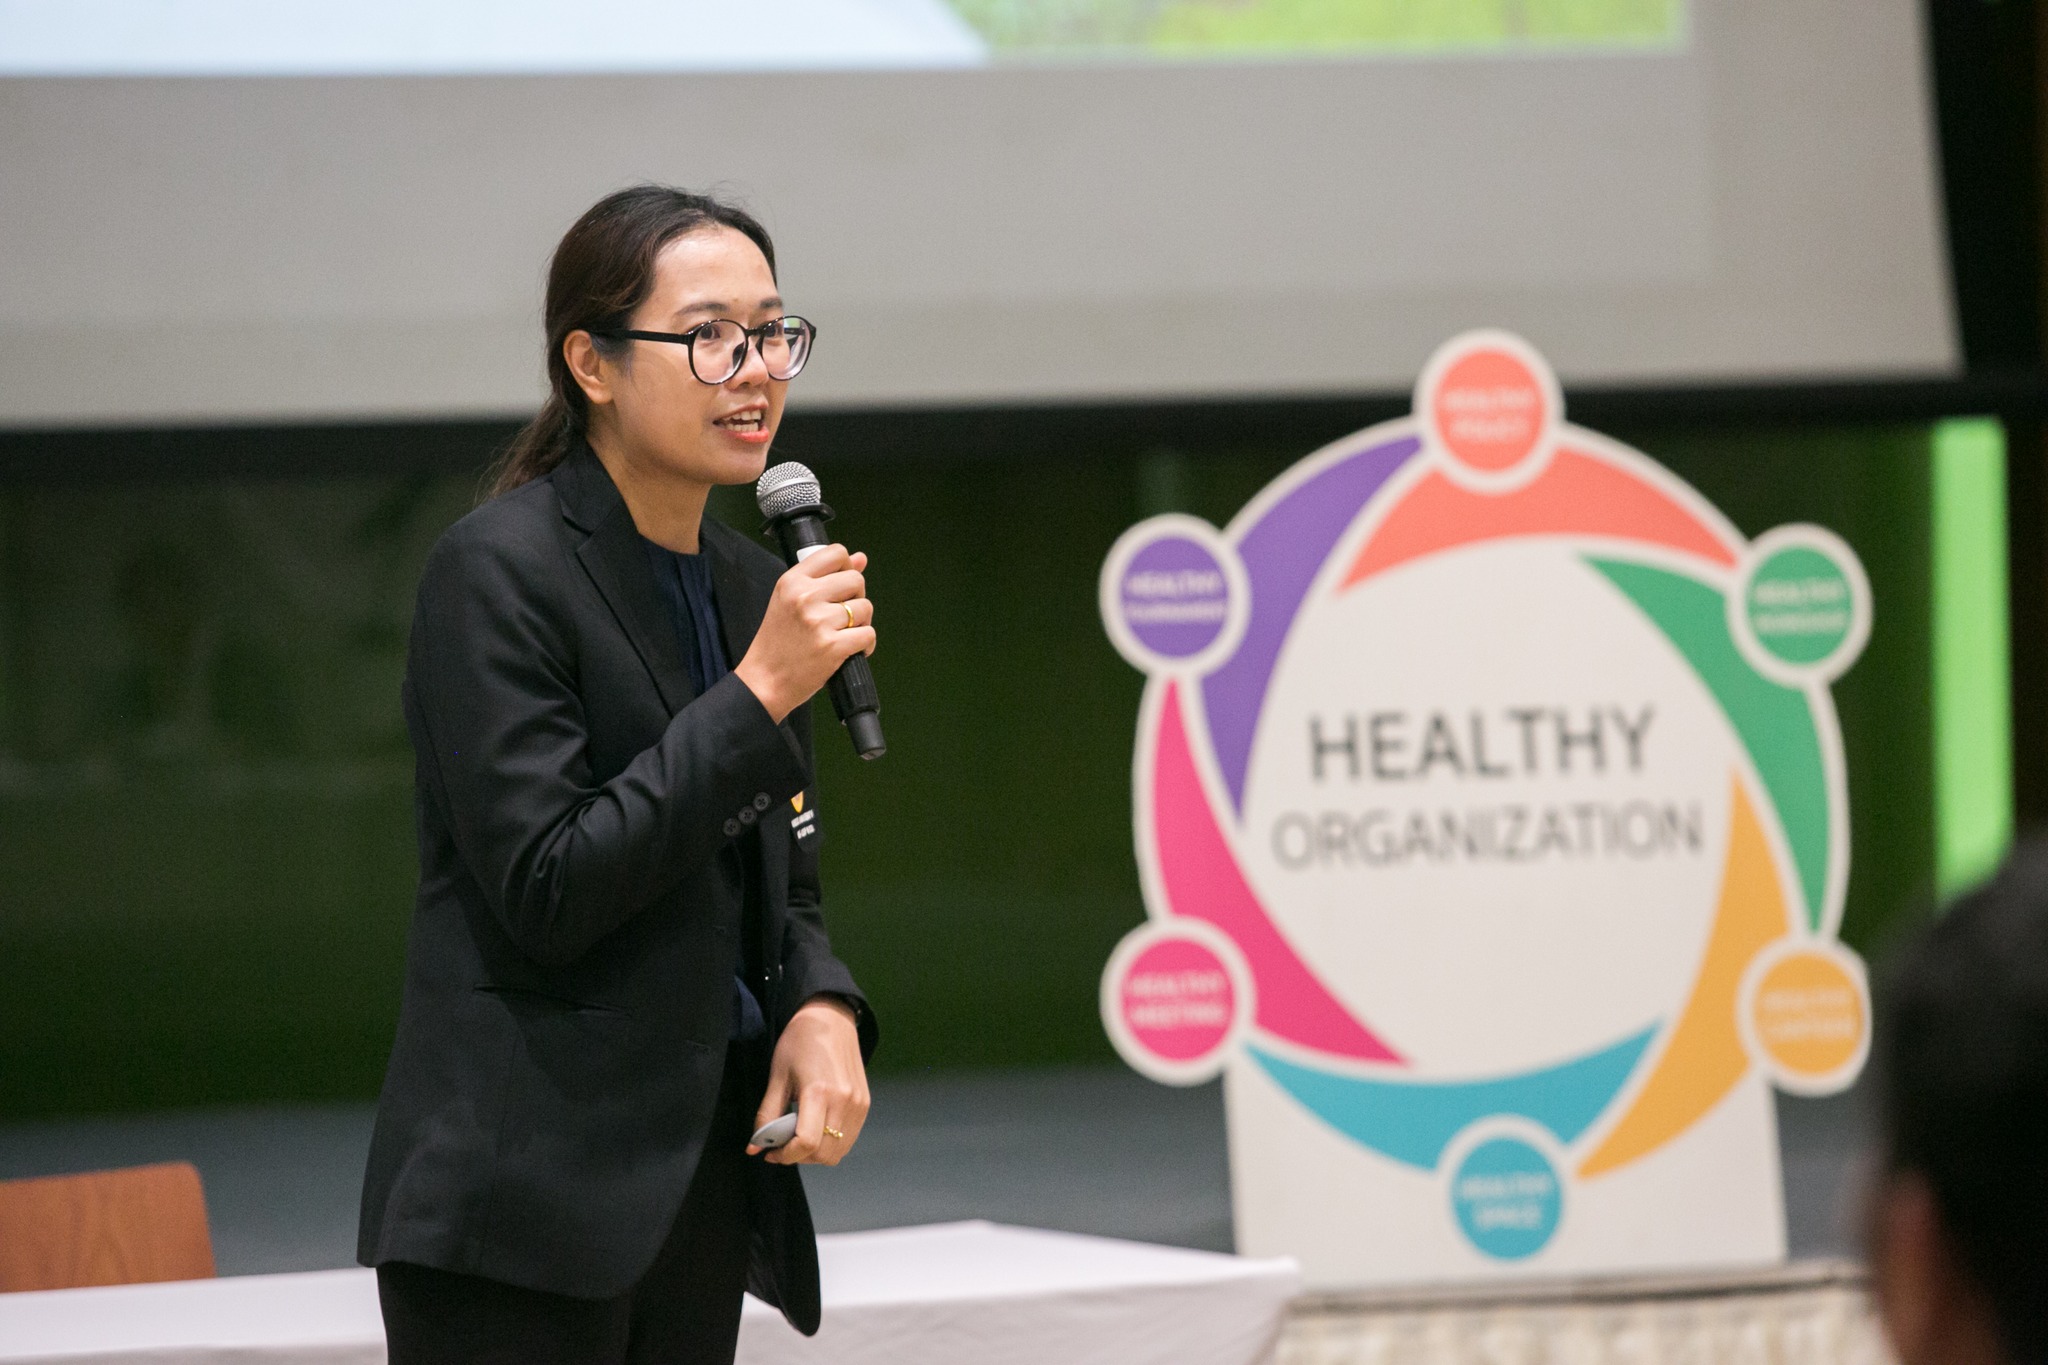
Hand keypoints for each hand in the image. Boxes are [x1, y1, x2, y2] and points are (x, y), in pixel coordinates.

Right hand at [733, 546, 876, 723]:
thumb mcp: (789, 601)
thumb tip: (860, 558)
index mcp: (792, 581)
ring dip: (861, 623)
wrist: (764, 680)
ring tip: (843, 634)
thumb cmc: (777, 642)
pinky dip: (865, 644)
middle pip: (856, 579)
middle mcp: (805, 596)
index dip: (847, 567)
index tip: (842, 584)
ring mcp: (819, 621)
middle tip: (843, 615)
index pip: (836, 553)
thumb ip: (824, 577)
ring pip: (865, 607)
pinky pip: (868, 634)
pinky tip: (850, 650)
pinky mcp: (832, 646)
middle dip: (856, 597)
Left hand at [748, 996, 869, 1164]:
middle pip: (823, 1154)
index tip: (771, 1153)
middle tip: (783, 1145)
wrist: (830, 1019)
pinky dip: (831, 1144)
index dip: (786, 1156)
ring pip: (838, 1152)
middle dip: (799, 1157)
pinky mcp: (864, 1104)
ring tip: (799, 1136)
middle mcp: (844, 1101)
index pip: (807, 1144)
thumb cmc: (800, 1042)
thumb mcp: (777, 1076)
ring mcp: (858, 1104)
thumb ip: (767, 1115)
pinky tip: (816, 1129)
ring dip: (816, 1154)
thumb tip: (755, 1147)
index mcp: (819, 1092)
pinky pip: (848, 1139)